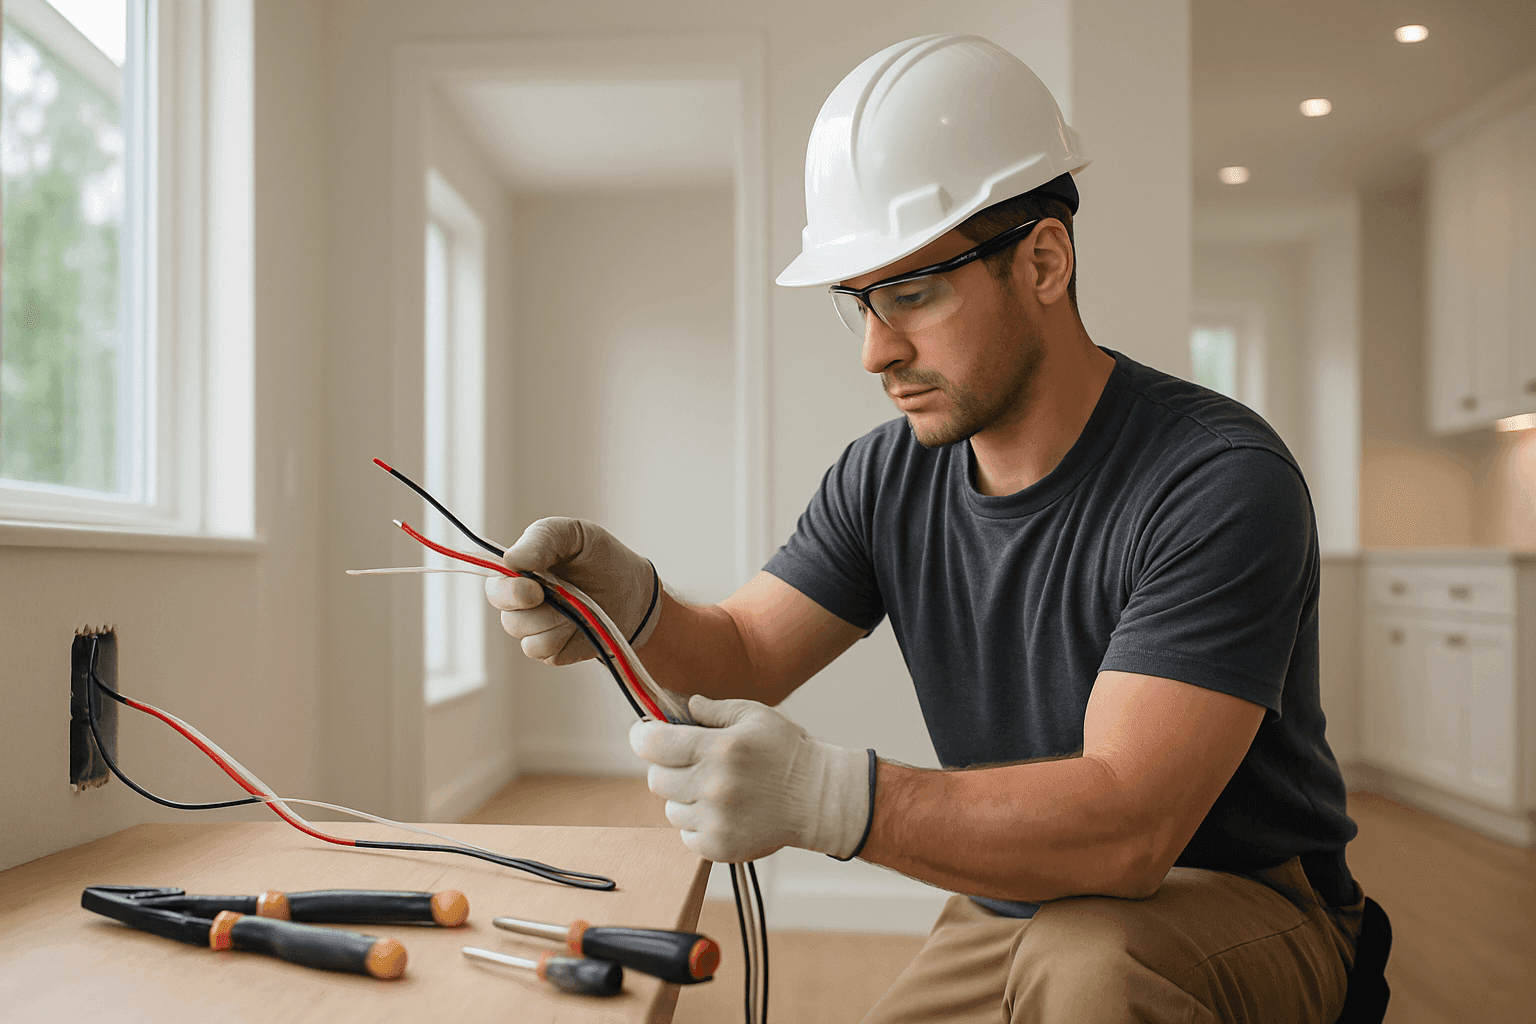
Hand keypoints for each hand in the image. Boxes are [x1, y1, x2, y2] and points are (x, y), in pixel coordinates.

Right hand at [484, 517, 660, 664]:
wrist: (634, 593)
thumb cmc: (601, 558)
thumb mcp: (576, 534)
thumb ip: (543, 539)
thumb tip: (511, 559)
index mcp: (521, 565)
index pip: (493, 574)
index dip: (506, 582)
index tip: (532, 582)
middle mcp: (519, 595)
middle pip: (498, 601)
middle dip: (519, 600)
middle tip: (543, 595)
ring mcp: (533, 624)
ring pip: (518, 627)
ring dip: (549, 616)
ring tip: (575, 604)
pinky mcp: (548, 649)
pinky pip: (538, 649)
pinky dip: (559, 637)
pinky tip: (577, 625)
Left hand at [629, 694, 871, 862]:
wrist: (819, 799)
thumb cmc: (788, 752)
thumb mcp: (755, 716)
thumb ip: (714, 709)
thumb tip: (684, 707)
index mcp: (718, 749)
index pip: (653, 744)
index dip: (643, 736)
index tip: (645, 733)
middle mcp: (712, 786)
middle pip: (656, 778)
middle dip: (667, 766)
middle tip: (688, 761)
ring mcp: (715, 821)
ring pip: (670, 808)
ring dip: (683, 797)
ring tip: (712, 788)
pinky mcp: (720, 847)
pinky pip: (686, 835)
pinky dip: (697, 823)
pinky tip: (721, 810)